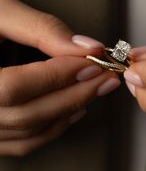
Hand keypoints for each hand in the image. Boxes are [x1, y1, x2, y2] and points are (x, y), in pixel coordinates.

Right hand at [0, 0, 119, 154]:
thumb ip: (41, 28)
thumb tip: (86, 47)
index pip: (15, 86)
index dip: (60, 74)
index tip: (93, 61)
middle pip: (26, 115)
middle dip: (73, 94)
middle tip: (105, 77)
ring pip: (27, 131)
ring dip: (67, 110)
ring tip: (95, 89)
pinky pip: (22, 142)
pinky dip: (52, 128)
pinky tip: (74, 110)